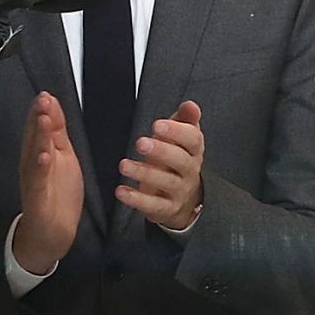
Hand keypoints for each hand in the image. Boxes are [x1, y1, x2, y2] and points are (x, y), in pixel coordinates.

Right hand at [12, 92, 81, 275]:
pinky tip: (43, 156)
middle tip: (43, 99)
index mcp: (40, 154)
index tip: (47, 95)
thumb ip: (56, 133)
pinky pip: (39, 181)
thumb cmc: (56, 192)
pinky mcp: (38, 198)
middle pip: (34, 139)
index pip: (39, 130)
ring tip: (42, 119)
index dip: (42, 112)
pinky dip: (40, 168)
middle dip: (38, 119)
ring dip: (37, 137)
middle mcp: (33, 165)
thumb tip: (52, 107)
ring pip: (34, 156)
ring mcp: (34, 181)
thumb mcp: (61, 157)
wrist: (50, 231)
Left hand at [116, 101, 204, 230]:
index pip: (193, 140)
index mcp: (194, 151)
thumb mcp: (183, 140)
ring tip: (124, 165)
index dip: (177, 132)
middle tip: (141, 143)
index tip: (157, 125)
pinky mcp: (166, 208)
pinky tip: (121, 191)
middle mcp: (189, 171)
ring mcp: (179, 191)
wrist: (185, 200)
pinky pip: (153, 205)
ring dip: (144, 173)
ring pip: (166, 183)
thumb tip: (190, 105)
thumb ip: (184, 120)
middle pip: (181, 161)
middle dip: (161, 151)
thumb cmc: (178, 162)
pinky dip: (136, 199)